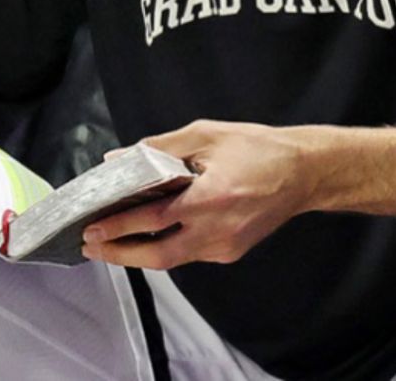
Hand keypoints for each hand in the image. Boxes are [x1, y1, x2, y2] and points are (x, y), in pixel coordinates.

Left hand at [80, 120, 314, 269]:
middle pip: (158, 255)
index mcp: (211, 197)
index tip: (92, 227)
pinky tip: (147, 237)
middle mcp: (218, 229)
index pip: (153, 218)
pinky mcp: (231, 252)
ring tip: (110, 244)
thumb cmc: (259, 149)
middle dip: (120, 254)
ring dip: (139, 254)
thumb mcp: (205, 135)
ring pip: (173, 259)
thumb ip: (158, 149)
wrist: (305, 173)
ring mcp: (225, 246)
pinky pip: (190, 254)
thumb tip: (118, 159)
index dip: (118, 226)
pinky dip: (165, 247)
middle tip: (91, 246)